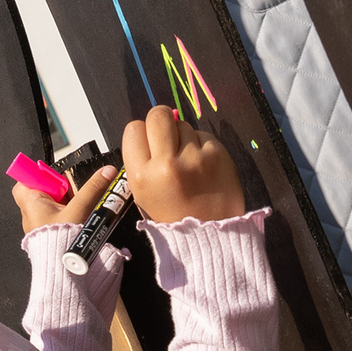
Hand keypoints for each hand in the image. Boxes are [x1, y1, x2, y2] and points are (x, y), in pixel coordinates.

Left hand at [15, 162, 116, 235]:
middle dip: (60, 189)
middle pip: (44, 188)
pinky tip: (76, 219)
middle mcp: (29, 212)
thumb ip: (93, 189)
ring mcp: (38, 223)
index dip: (43, 174)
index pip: (27, 176)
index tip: (57, 178)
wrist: (61, 270)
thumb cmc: (60, 243)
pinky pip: (56, 216)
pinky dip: (67, 214)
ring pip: (52, 202)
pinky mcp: (48, 232)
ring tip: (76, 209)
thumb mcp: (79, 209)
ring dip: (66, 202)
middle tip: (71, 193)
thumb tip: (105, 172)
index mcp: (29, 201)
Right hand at [122, 106, 245, 224]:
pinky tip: (203, 165)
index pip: (134, 129)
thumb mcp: (143, 194)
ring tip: (188, 161)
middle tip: (168, 136)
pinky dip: (202, 146)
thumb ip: (142, 161)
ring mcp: (193, 158)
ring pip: (183, 124)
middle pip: (158, 115)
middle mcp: (165, 164)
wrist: (209, 235)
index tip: (150, 143)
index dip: (142, 133)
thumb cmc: (174, 216)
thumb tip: (149, 131)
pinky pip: (203, 135)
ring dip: (184, 137)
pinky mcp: (217, 154)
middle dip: (161, 121)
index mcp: (141, 176)